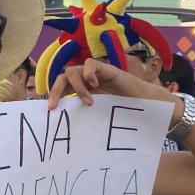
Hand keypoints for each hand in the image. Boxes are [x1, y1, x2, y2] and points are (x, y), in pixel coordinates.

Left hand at [47, 58, 174, 108]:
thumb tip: (66, 130)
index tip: (50, 110)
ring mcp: (95, 74)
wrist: (145, 104)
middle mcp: (85, 80)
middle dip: (55, 90)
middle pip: (61, 77)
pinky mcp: (106, 69)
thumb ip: (83, 114)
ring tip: (89, 102)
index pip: (61, 86)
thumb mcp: (97, 114)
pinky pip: (90, 64)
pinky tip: (95, 85)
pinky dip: (88, 74)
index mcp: (81, 90)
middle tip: (55, 106)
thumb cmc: (122, 111)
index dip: (53, 95)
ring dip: (76, 87)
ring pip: (72, 70)